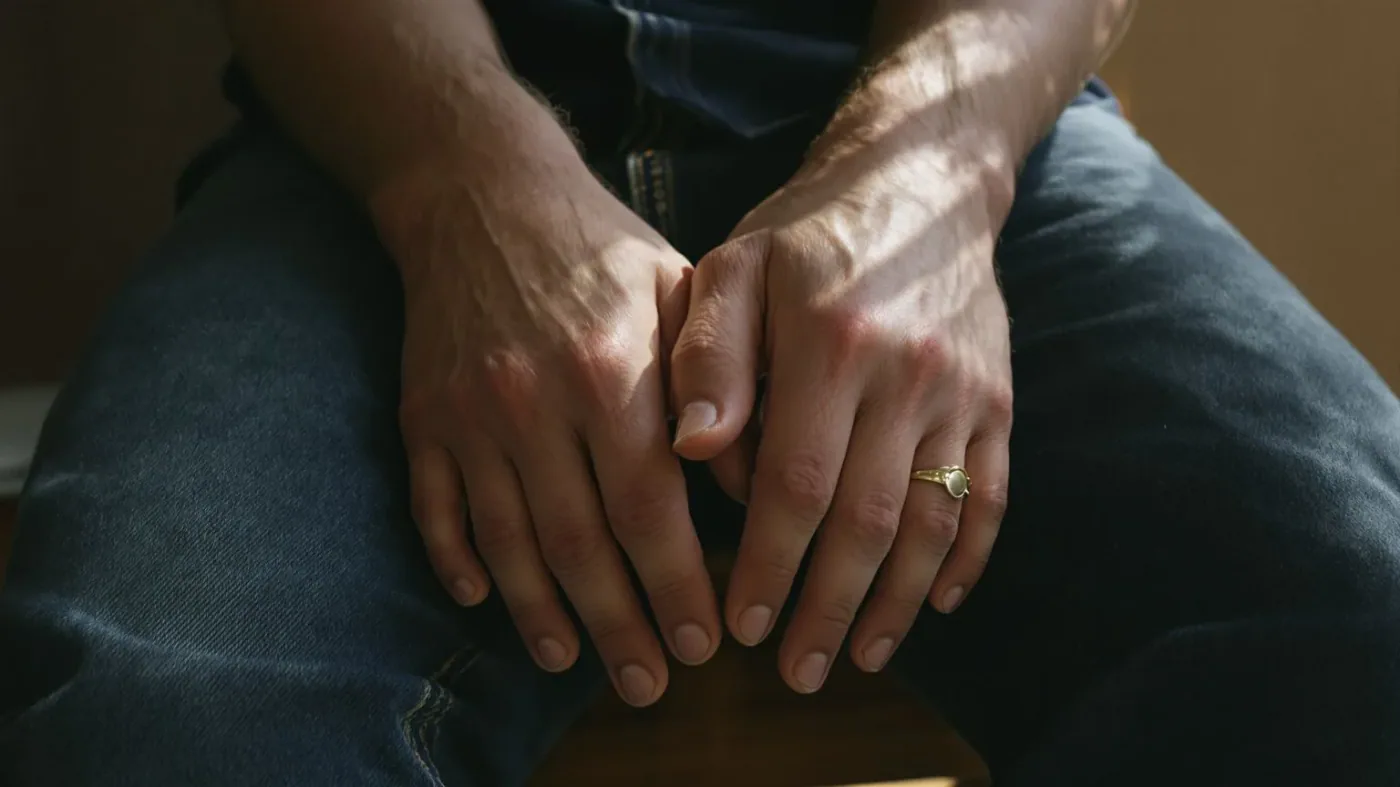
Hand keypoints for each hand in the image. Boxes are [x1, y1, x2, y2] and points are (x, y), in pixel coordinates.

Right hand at [381, 169, 719, 706]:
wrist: (484, 197)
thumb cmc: (603, 252)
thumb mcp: (683, 295)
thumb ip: (718, 388)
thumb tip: (756, 486)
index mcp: (609, 373)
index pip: (650, 509)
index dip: (677, 586)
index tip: (707, 643)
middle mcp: (534, 402)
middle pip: (579, 545)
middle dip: (620, 626)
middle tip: (651, 683)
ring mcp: (469, 414)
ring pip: (506, 542)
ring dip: (541, 614)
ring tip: (575, 663)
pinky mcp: (422, 416)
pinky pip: (434, 508)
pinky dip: (456, 561)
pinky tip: (483, 602)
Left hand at [670, 131, 1012, 692]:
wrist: (921, 182)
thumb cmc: (806, 231)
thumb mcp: (734, 266)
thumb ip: (708, 356)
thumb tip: (690, 449)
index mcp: (828, 342)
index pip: (795, 483)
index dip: (769, 563)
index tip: (742, 624)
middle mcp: (904, 373)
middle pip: (867, 520)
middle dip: (827, 606)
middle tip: (795, 670)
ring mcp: (962, 390)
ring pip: (933, 521)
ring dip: (898, 602)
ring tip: (859, 656)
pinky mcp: (997, 400)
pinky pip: (990, 495)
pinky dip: (968, 558)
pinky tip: (940, 604)